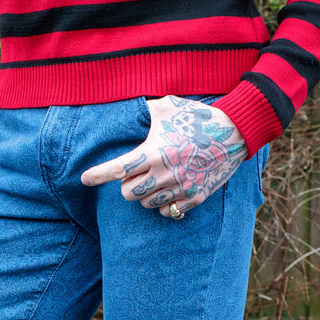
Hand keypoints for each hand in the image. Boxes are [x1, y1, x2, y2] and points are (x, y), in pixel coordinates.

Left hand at [80, 96, 247, 216]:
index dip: (98, 175)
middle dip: (127, 186)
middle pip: (128, 194)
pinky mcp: (193, 198)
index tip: (84, 179)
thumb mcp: (168, 106)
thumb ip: (144, 111)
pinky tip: (169, 192)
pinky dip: (164, 206)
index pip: (118, 169)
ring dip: (146, 195)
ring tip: (156, 180)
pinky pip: (168, 212)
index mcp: (153, 152)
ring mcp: (179, 188)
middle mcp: (164, 174)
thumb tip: (126, 107)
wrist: (235, 133)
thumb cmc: (197, 117)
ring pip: (147, 205)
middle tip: (137, 175)